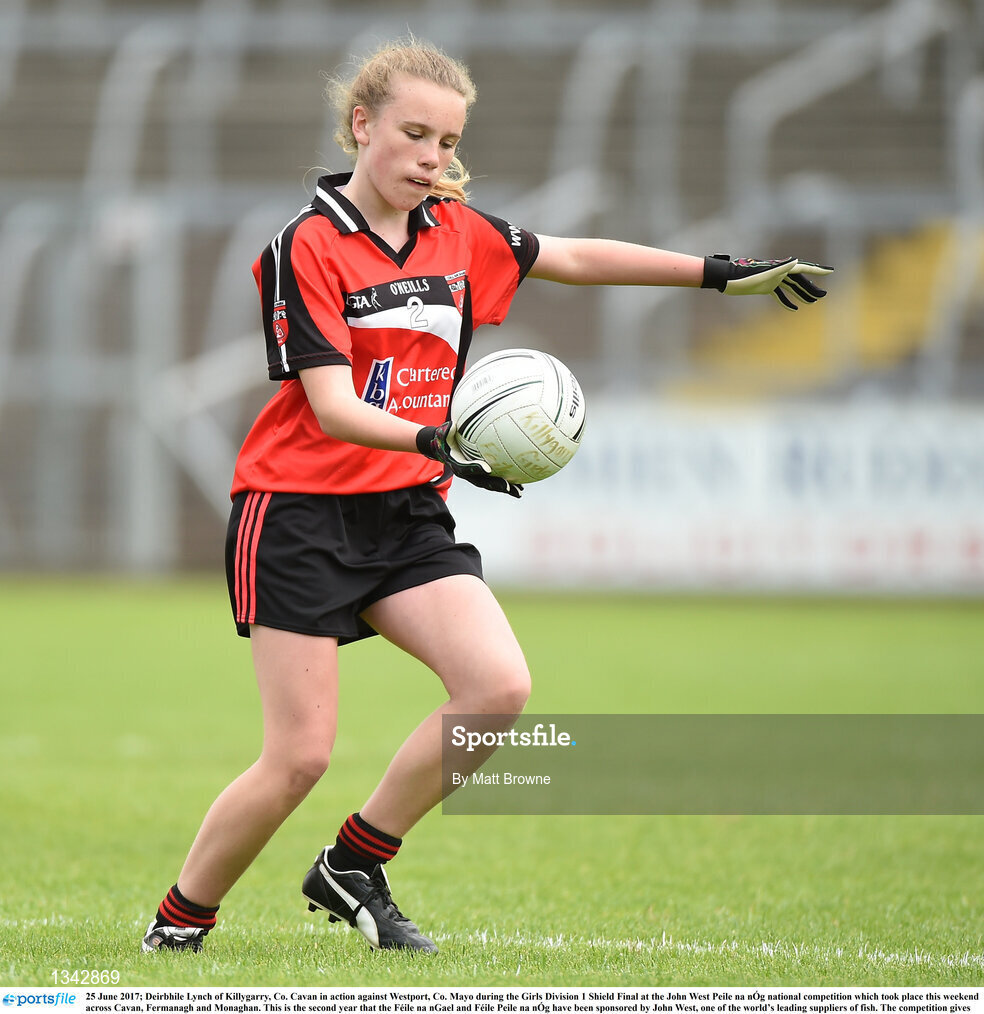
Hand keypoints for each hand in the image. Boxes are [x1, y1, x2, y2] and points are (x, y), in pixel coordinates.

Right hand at [416, 422, 522, 497]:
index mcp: (457, 464)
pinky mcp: (482, 474)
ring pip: (491, 483)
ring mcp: (476, 475)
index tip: (487, 469)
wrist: (444, 449)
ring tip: (519, 492)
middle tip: (508, 487)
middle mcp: (468, 473)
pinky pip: (496, 478)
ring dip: (506, 488)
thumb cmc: (445, 439)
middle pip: (483, 482)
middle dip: (496, 485)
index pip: (466, 468)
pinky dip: (508, 480)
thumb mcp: (443, 433)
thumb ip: (447, 430)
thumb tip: (453, 424)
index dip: (476, 469)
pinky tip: (521, 481)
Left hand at [702, 254, 832, 309]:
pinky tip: (793, 309)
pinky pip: (780, 294)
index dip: (817, 270)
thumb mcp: (763, 273)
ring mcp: (773, 279)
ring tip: (813, 303)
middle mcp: (779, 272)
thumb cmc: (744, 276)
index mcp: (781, 267)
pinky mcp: (766, 287)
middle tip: (824, 295)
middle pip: (800, 280)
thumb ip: (779, 268)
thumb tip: (795, 261)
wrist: (727, 279)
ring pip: (791, 287)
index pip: (803, 268)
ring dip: (802, 294)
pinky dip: (786, 301)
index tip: (831, 271)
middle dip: (812, 287)